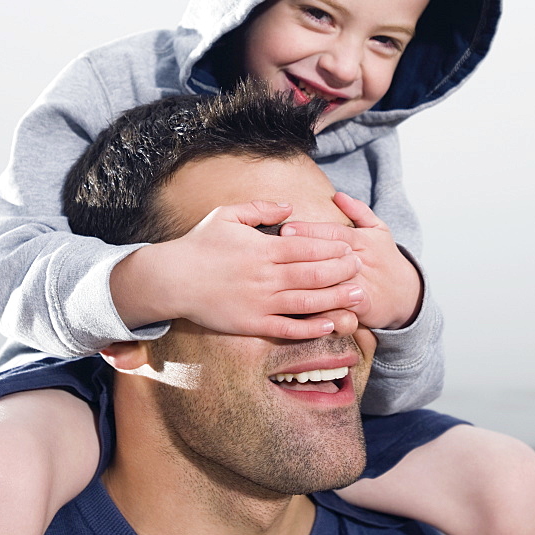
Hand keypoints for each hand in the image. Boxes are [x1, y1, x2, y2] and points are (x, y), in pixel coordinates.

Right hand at [112, 200, 363, 338]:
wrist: (173, 279)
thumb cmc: (200, 244)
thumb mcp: (227, 215)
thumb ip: (261, 209)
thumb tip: (289, 206)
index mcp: (263, 249)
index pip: (308, 248)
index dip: (332, 248)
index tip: (350, 246)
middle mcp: (266, 277)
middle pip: (314, 274)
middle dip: (342, 271)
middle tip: (361, 268)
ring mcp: (260, 303)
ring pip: (307, 303)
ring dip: (336, 299)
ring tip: (358, 295)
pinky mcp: (252, 324)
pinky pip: (288, 328)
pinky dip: (311, 328)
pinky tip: (329, 324)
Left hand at [279, 192, 422, 329]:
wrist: (407, 294)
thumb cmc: (385, 259)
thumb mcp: (379, 231)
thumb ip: (359, 212)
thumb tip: (339, 195)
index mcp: (362, 240)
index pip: (333, 232)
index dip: (310, 230)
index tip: (285, 228)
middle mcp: (361, 260)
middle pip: (331, 253)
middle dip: (305, 250)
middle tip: (278, 248)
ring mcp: (363, 283)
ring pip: (334, 279)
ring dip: (310, 278)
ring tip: (286, 275)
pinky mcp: (365, 305)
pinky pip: (342, 304)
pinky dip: (325, 304)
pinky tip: (303, 302)